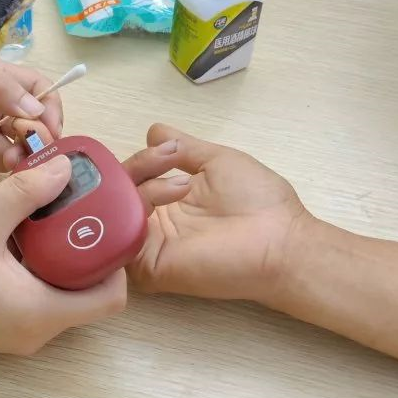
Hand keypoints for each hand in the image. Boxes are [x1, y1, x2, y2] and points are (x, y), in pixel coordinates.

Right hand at [0, 156, 124, 360]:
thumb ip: (25, 193)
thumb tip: (65, 168)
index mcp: (43, 313)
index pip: (112, 297)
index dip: (116, 260)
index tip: (103, 223)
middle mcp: (40, 328)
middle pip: (87, 287)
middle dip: (80, 241)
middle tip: (69, 202)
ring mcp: (21, 328)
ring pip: (56, 282)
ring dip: (47, 242)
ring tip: (24, 204)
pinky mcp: (3, 321)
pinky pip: (32, 285)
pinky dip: (27, 255)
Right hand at [126, 124, 310, 304]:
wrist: (280, 240)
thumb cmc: (258, 201)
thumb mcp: (216, 161)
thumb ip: (183, 147)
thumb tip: (154, 131)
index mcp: (168, 201)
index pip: (133, 178)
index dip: (142, 159)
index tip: (170, 150)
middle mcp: (155, 223)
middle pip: (118, 194)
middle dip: (137, 167)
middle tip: (168, 160)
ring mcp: (150, 245)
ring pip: (117, 212)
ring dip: (141, 186)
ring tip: (182, 185)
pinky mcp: (150, 266)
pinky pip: (123, 238)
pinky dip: (137, 210)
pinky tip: (167, 198)